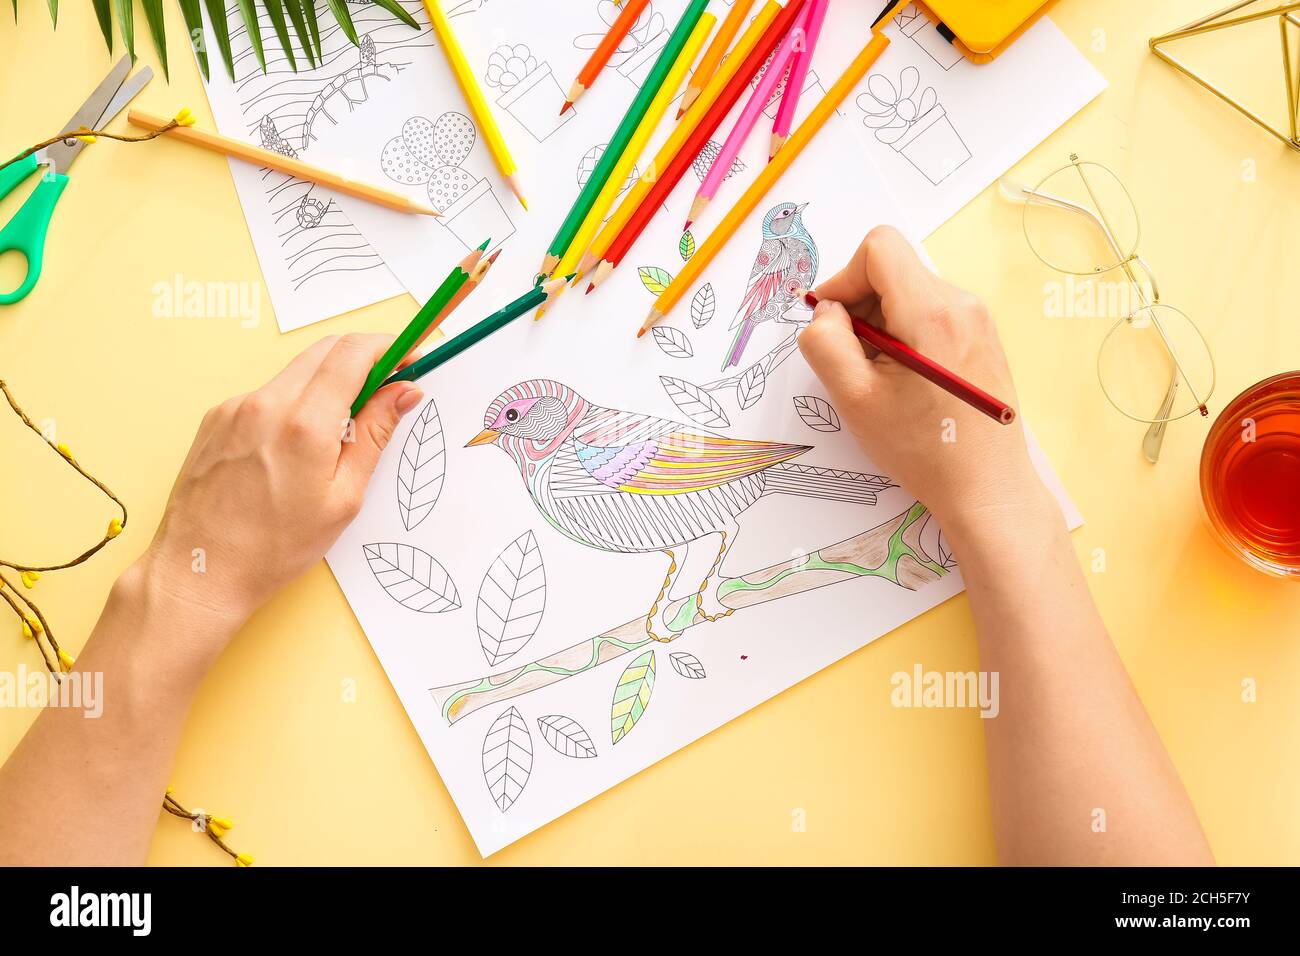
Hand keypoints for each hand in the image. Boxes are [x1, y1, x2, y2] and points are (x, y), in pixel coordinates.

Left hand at [138, 334, 422, 628]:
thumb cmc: (272, 548)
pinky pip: (268, 394)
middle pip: (326, 350)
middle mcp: (265, 404)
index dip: (389, 349)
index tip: (408, 361)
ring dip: (328, 385)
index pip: (354, 353)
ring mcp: (235, 408)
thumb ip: (374, 435)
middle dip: (363, 361)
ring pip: (296, 372)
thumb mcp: (343, 498)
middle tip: (384, 393)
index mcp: (304, 424)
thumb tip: (404, 393)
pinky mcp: (216, 418)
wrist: (200, 570)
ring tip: (337, 435)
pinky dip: (294, 405)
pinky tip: (296, 449)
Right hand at [798, 226, 1048, 536]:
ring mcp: (977, 319)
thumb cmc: (923, 449)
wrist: (986, 487)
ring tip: (883, 377)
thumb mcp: (854, 399)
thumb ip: (825, 342)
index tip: (834, 321)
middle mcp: (962, 304)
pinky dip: (905, 334)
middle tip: (856, 361)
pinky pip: (930, 312)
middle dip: (861, 307)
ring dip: (882, 324)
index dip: (843, 278)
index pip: (879, 248)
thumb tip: (828, 311)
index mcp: (931, 313)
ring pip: (909, 292)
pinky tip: (906, 380)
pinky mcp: (981, 335)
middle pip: (893, 270)